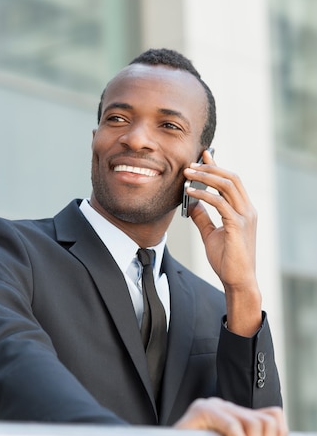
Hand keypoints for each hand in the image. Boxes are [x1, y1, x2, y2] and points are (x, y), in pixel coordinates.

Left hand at [183, 151, 261, 334]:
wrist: (237, 280)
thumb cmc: (227, 260)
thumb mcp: (211, 234)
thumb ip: (203, 218)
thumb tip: (192, 204)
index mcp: (244, 210)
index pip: (231, 181)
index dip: (217, 166)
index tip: (203, 155)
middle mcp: (248, 209)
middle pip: (231, 178)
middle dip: (210, 168)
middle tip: (189, 164)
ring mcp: (245, 217)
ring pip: (227, 185)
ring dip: (205, 177)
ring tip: (187, 173)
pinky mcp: (237, 226)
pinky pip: (220, 203)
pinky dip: (204, 194)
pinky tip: (190, 192)